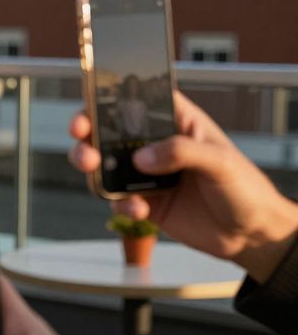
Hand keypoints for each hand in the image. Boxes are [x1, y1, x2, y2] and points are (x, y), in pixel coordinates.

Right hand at [69, 92, 297, 280]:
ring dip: (94, 169)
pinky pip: (117, 199)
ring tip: (96, 174)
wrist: (251, 236)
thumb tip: (142, 157)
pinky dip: (120, 204)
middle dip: (88, 135)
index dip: (111, 98)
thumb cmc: (247, 190)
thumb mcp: (221, 162)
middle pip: (110, 131)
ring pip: (105, 164)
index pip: (140, 101)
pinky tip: (139, 210)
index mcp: (178, 123)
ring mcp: (148, 174)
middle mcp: (158, 145)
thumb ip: (181, 152)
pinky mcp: (145, 201)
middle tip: (84, 144)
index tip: (92, 106)